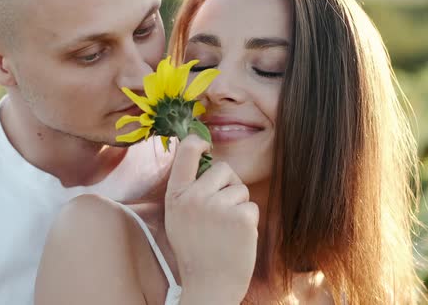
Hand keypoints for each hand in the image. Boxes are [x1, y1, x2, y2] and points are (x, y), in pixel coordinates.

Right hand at [165, 135, 258, 303]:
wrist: (209, 285)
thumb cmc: (195, 250)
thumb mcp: (177, 218)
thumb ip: (186, 191)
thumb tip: (203, 159)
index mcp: (176, 196)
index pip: (185, 153)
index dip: (197, 142)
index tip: (205, 144)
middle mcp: (194, 197)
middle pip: (223, 169)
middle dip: (228, 185)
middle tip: (222, 212)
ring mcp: (218, 206)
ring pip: (241, 188)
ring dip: (239, 205)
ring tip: (226, 230)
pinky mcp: (241, 217)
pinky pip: (252, 206)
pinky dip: (249, 221)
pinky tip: (237, 238)